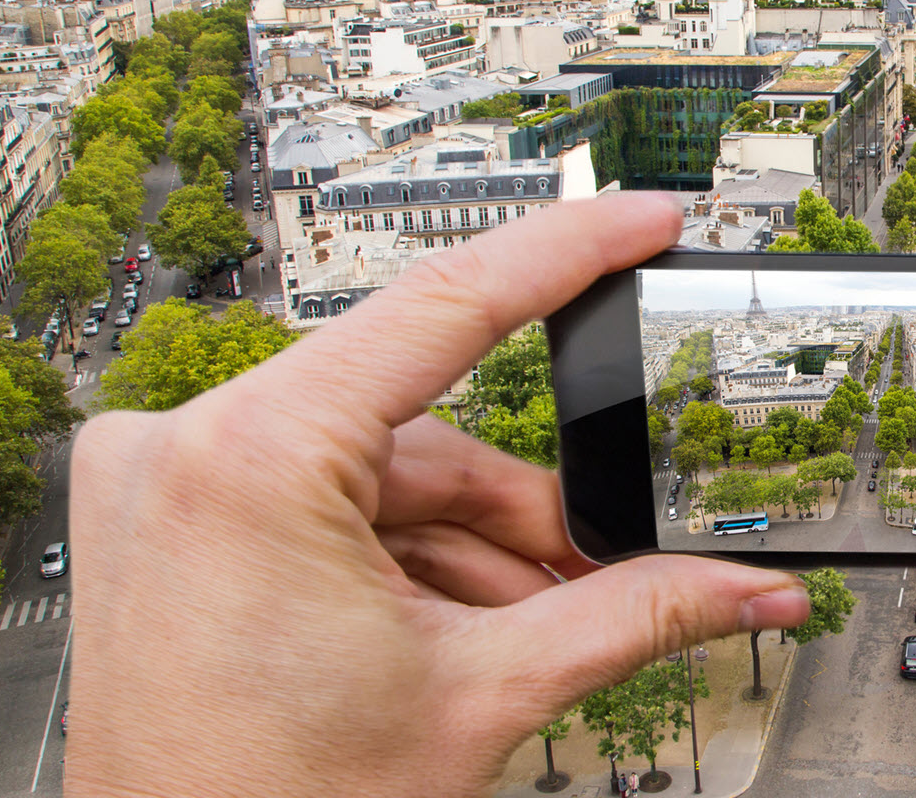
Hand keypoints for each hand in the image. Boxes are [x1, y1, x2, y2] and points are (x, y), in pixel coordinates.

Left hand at [68, 193, 808, 797]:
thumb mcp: (483, 696)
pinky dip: (405, 558)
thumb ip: (638, 616)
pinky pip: (325, 502)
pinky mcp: (167, 517)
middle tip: (610, 565)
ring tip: (531, 629)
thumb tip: (752, 587)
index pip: (447, 305)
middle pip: (424, 426)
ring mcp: (164, 482)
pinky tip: (456, 628)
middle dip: (525, 508)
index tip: (641, 220)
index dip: (568, 252)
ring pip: (381, 472)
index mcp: (250, 460)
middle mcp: (183, 447)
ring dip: (472, 549)